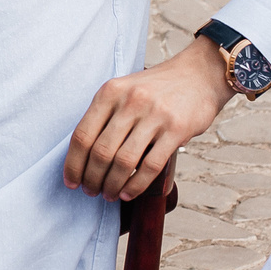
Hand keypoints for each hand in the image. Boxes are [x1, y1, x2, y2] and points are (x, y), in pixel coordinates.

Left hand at [66, 41, 233, 201]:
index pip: (82, 135)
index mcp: (110, 92)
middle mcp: (130, 102)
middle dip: (92, 179)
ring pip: (123, 162)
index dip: (73, 164)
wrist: (199, 74)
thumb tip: (83, 157)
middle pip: (100, 152)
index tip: (71, 182)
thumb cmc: (156, 89)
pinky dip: (135, 185)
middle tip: (91, 192)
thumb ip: (105, 115)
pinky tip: (128, 193)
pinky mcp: (176, 130)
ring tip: (109, 195)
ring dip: (112, 185)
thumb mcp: (124, 90)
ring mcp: (154, 115)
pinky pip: (150, 166)